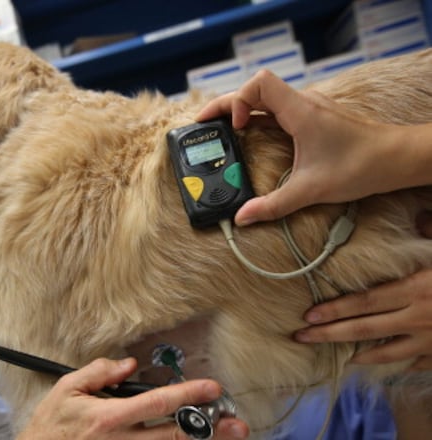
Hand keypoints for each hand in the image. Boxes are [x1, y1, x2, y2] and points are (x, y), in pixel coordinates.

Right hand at [17, 357, 248, 438]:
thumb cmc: (51, 426)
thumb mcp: (67, 388)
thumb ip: (99, 372)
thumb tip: (128, 364)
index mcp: (109, 417)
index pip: (157, 403)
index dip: (188, 395)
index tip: (211, 387)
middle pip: (174, 435)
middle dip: (208, 429)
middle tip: (236, 424)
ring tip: (225, 436)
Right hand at [194, 69, 397, 225]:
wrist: (399, 158)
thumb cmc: (362, 166)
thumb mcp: (311, 190)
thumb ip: (273, 205)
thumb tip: (243, 218)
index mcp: (300, 111)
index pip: (258, 84)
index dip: (238, 101)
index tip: (237, 127)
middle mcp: (303, 104)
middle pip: (255, 89)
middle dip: (227, 105)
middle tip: (206, 124)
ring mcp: (310, 109)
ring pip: (266, 98)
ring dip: (243, 111)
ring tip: (225, 130)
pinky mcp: (315, 118)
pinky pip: (278, 110)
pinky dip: (259, 118)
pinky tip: (253, 136)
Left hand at [293, 212, 431, 370]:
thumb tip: (419, 218)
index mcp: (415, 290)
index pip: (364, 302)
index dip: (334, 310)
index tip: (308, 315)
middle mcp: (417, 318)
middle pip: (364, 329)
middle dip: (330, 334)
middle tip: (302, 336)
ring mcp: (431, 340)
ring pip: (387, 351)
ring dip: (359, 353)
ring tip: (339, 356)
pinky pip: (416, 361)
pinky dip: (398, 362)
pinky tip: (383, 361)